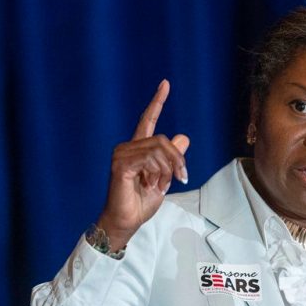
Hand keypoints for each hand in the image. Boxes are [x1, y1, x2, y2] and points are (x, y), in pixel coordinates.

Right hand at [96, 79, 189, 248]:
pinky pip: (150, 160)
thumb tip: (184, 137)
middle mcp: (127, 147)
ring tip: (161, 186)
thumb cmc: (141, 202)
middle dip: (178, 160)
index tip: (165, 83)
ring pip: (159, 149)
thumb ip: (173, 159)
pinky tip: (152, 185)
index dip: (157, 102)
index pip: (148, 120)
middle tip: (182, 177)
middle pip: (163, 140)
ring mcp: (122, 155)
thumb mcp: (165, 179)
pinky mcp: (121, 165)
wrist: (126, 221)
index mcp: (138, 149)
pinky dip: (158, 173)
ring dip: (168, 170)